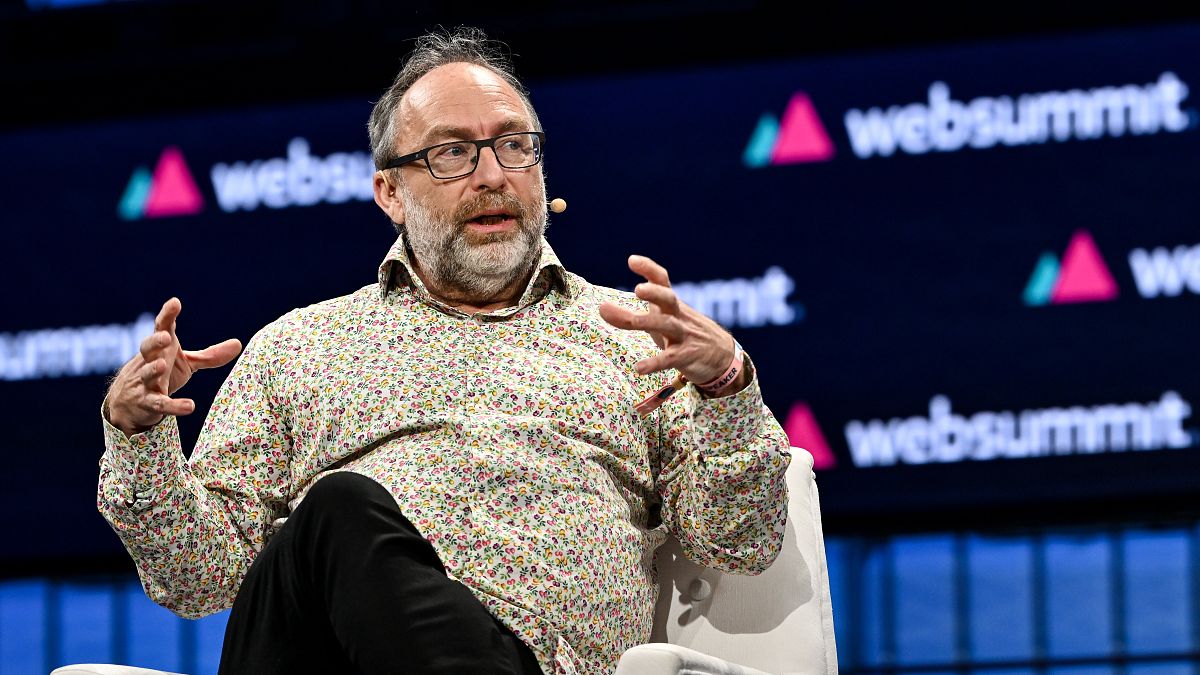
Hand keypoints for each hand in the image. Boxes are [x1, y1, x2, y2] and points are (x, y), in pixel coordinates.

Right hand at [106, 297, 242, 436]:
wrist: (129, 404)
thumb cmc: (161, 375)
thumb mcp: (186, 363)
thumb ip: (209, 355)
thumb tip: (238, 343)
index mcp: (161, 348)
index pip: (161, 328)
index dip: (167, 315)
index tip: (175, 303)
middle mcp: (149, 362)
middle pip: (147, 348)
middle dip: (155, 342)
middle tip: (165, 337)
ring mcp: (145, 383)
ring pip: (147, 374)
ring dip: (152, 370)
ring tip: (161, 365)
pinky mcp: (148, 403)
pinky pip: (160, 404)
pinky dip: (174, 406)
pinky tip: (189, 406)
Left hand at [599, 255, 737, 387]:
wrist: (723, 357)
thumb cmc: (684, 334)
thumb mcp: (665, 319)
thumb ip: (634, 314)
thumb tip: (604, 308)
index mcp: (672, 304)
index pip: (662, 280)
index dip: (649, 269)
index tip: (632, 260)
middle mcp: (678, 315)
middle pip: (668, 299)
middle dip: (654, 293)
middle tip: (637, 289)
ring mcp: (684, 336)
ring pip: (667, 325)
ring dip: (649, 321)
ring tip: (631, 321)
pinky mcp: (686, 357)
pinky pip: (669, 359)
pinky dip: (654, 363)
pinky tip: (639, 368)